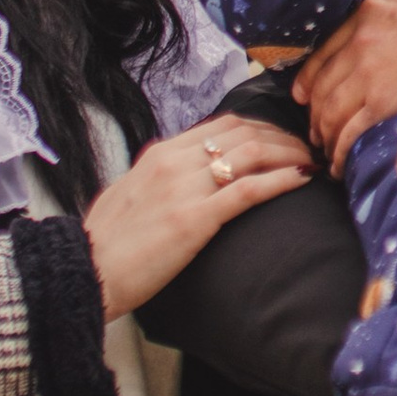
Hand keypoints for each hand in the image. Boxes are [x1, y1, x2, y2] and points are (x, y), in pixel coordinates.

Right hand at [86, 117, 312, 320]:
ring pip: (252, 153)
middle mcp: (174, 161)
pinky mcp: (194, 219)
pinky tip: (303, 178)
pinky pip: (248, 189)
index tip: (282, 140)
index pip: (223, 125)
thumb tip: (181, 179)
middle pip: (244, 132)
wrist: (85, 270)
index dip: (261, 128)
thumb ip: (158, 180)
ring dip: (289, 154)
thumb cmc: (105, 243)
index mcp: (160, 153)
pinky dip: (282, 179)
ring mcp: (184, 188)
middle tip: (306, 150)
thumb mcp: (129, 194)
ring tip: (311, 163)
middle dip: (283, 137)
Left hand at [297, 0, 396, 169]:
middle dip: (318, 111)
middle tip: (318, 129)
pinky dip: (343, 152)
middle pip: (324, 83)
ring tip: (329, 150)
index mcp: (375, 10)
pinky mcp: (387, 104)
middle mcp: (364, 42)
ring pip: (332, 110)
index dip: (314, 74)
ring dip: (327, 134)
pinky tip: (343, 164)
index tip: (308, 92)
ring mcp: (372, 75)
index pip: (329, 46)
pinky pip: (351, 133)